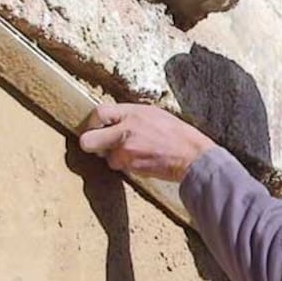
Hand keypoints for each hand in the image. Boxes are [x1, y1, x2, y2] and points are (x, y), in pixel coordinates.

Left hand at [78, 103, 215, 182]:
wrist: (192, 156)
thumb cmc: (177, 133)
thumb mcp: (153, 114)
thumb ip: (130, 115)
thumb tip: (112, 120)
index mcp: (132, 113)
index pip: (99, 112)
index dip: (93, 122)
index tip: (97, 126)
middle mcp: (125, 131)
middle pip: (88, 141)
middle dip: (90, 144)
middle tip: (99, 145)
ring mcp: (127, 152)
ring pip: (107, 158)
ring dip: (116, 157)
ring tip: (135, 152)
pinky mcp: (132, 168)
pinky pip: (121, 167)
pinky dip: (128, 165)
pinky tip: (143, 159)